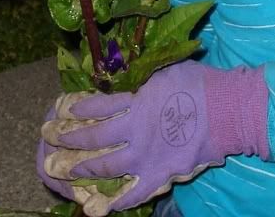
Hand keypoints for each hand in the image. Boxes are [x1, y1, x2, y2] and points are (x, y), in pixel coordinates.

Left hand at [37, 60, 268, 215]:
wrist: (227, 110)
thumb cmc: (197, 85)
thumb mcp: (164, 71)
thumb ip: (139, 81)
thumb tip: (121, 79)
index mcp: (135, 105)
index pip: (96, 108)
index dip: (76, 110)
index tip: (61, 110)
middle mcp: (134, 134)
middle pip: (93, 139)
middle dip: (67, 140)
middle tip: (48, 138)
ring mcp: (145, 159)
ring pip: (105, 168)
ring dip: (81, 169)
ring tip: (62, 169)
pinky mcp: (160, 176)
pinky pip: (133, 195)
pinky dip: (114, 203)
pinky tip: (97, 208)